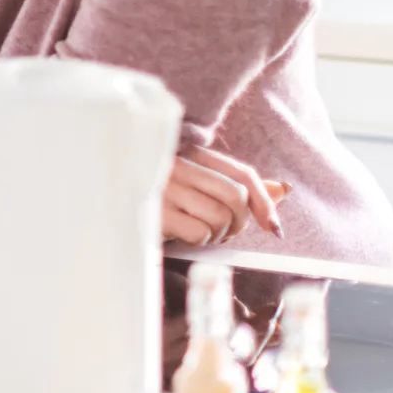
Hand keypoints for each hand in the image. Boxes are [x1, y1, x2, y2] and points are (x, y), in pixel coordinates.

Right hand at [162, 145, 288, 245]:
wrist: (110, 203)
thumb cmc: (161, 193)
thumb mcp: (198, 181)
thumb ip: (238, 184)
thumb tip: (282, 189)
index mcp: (190, 151)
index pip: (242, 174)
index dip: (264, 202)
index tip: (272, 226)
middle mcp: (177, 163)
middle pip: (235, 196)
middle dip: (241, 222)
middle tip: (227, 231)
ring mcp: (164, 186)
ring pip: (220, 216)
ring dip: (219, 234)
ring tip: (203, 232)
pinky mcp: (155, 211)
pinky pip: (199, 232)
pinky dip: (200, 241)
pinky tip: (186, 236)